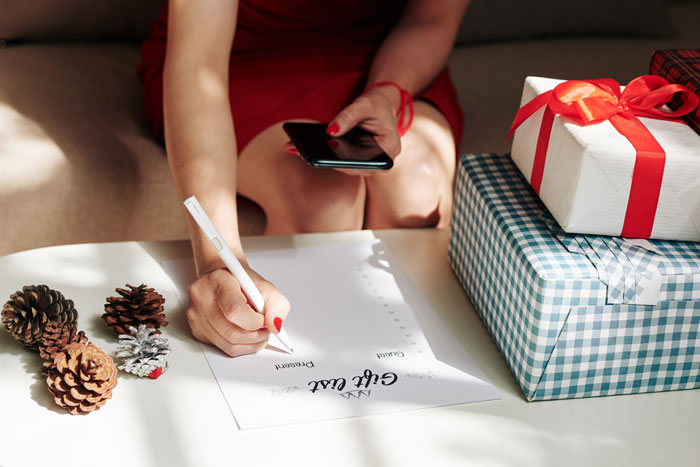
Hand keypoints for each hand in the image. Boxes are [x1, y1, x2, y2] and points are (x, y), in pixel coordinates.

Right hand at [186, 264, 290, 356]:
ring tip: (258, 333)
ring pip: (228, 344)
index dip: (254, 322)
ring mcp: (196, 316)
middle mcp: (201, 298)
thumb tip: (275, 326)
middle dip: (255, 336)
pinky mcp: (197, 330)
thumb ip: (276, 304)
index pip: (234, 310)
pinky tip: (246, 335)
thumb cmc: (241, 282)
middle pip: (231, 332)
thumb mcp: (265, 286)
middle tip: (265, 330)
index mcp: (217, 281)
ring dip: (250, 343)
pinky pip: (223, 348)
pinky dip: (241, 346)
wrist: (224, 280)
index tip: (264, 320)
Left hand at [284, 85, 402, 171]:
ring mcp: (367, 164)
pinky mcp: (356, 162)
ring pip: (342, 166)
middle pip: (351, 167)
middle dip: (327, 160)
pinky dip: (323, 155)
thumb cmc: (376, 105)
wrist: (380, 106)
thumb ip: (348, 116)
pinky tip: (303, 148)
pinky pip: (339, 161)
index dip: (345, 162)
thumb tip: (330, 132)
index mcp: (389, 149)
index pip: (365, 161)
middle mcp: (379, 162)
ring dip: (321, 159)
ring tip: (297, 149)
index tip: (327, 158)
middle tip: (304, 154)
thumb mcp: (364, 105)